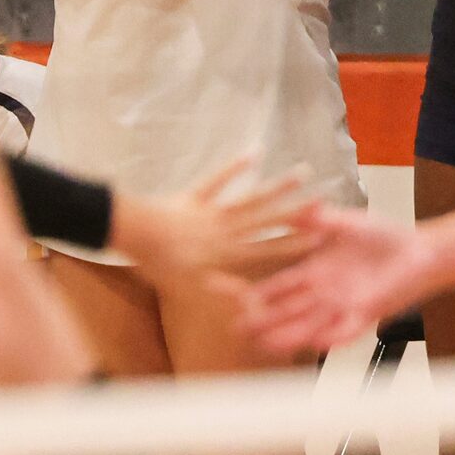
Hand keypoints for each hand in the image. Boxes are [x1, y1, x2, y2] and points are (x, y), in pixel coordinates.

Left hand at [114, 162, 321, 285]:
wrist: (133, 233)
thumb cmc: (159, 264)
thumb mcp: (190, 286)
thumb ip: (224, 289)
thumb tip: (253, 301)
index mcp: (226, 254)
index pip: (267, 250)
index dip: (293, 244)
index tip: (319, 237)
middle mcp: (226, 231)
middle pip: (266, 220)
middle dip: (296, 211)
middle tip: (321, 199)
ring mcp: (213, 211)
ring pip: (251, 198)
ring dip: (277, 186)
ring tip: (302, 173)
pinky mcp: (195, 197)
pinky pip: (218, 180)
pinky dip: (236, 166)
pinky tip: (256, 152)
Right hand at [241, 208, 447, 353]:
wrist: (420, 251)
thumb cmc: (384, 236)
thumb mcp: (348, 223)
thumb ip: (321, 219)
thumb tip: (297, 206)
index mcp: (314, 271)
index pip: (277, 285)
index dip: (255, 293)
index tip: (231, 298)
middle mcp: (323, 293)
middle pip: (287, 310)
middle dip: (263, 320)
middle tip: (237, 330)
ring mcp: (343, 306)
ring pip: (309, 324)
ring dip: (289, 334)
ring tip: (266, 344)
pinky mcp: (366, 313)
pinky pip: (346, 329)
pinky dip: (333, 336)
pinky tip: (317, 344)